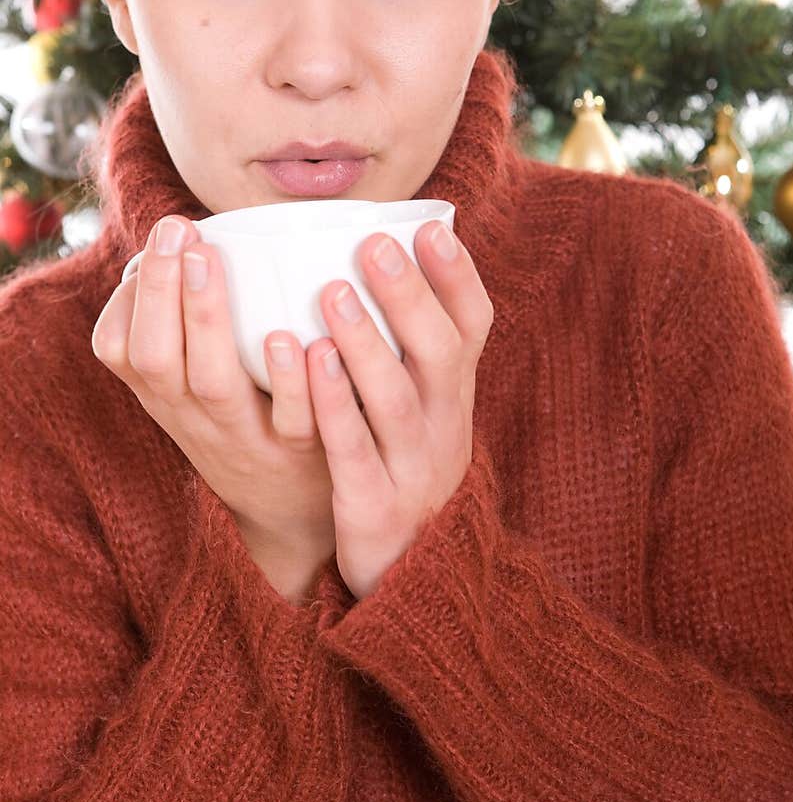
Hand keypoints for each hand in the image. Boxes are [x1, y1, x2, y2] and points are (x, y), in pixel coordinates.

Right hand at [91, 215, 339, 601]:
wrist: (295, 516)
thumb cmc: (247, 420)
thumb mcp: (196, 382)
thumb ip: (185, 320)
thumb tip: (185, 235)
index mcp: (166, 393)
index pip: (123, 347)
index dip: (136, 293)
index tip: (166, 232)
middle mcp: (195, 416)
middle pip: (158, 358)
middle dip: (161, 290)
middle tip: (177, 230)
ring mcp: (246, 437)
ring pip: (214, 384)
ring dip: (208, 319)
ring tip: (211, 261)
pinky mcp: (301, 454)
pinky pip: (292, 419)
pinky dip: (290, 378)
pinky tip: (295, 336)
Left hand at [307, 221, 494, 601]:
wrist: (414, 573)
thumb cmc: (406, 465)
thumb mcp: (427, 408)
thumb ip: (415, 347)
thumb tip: (397, 259)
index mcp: (454, 395)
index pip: (474, 327)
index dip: (458, 278)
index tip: (432, 228)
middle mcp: (443, 425)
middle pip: (439, 353)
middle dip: (408, 296)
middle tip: (374, 244)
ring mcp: (412, 467)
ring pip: (395, 398)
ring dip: (365, 343)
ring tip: (331, 292)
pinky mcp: (373, 505)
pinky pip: (354, 450)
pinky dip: (334, 406)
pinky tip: (309, 363)